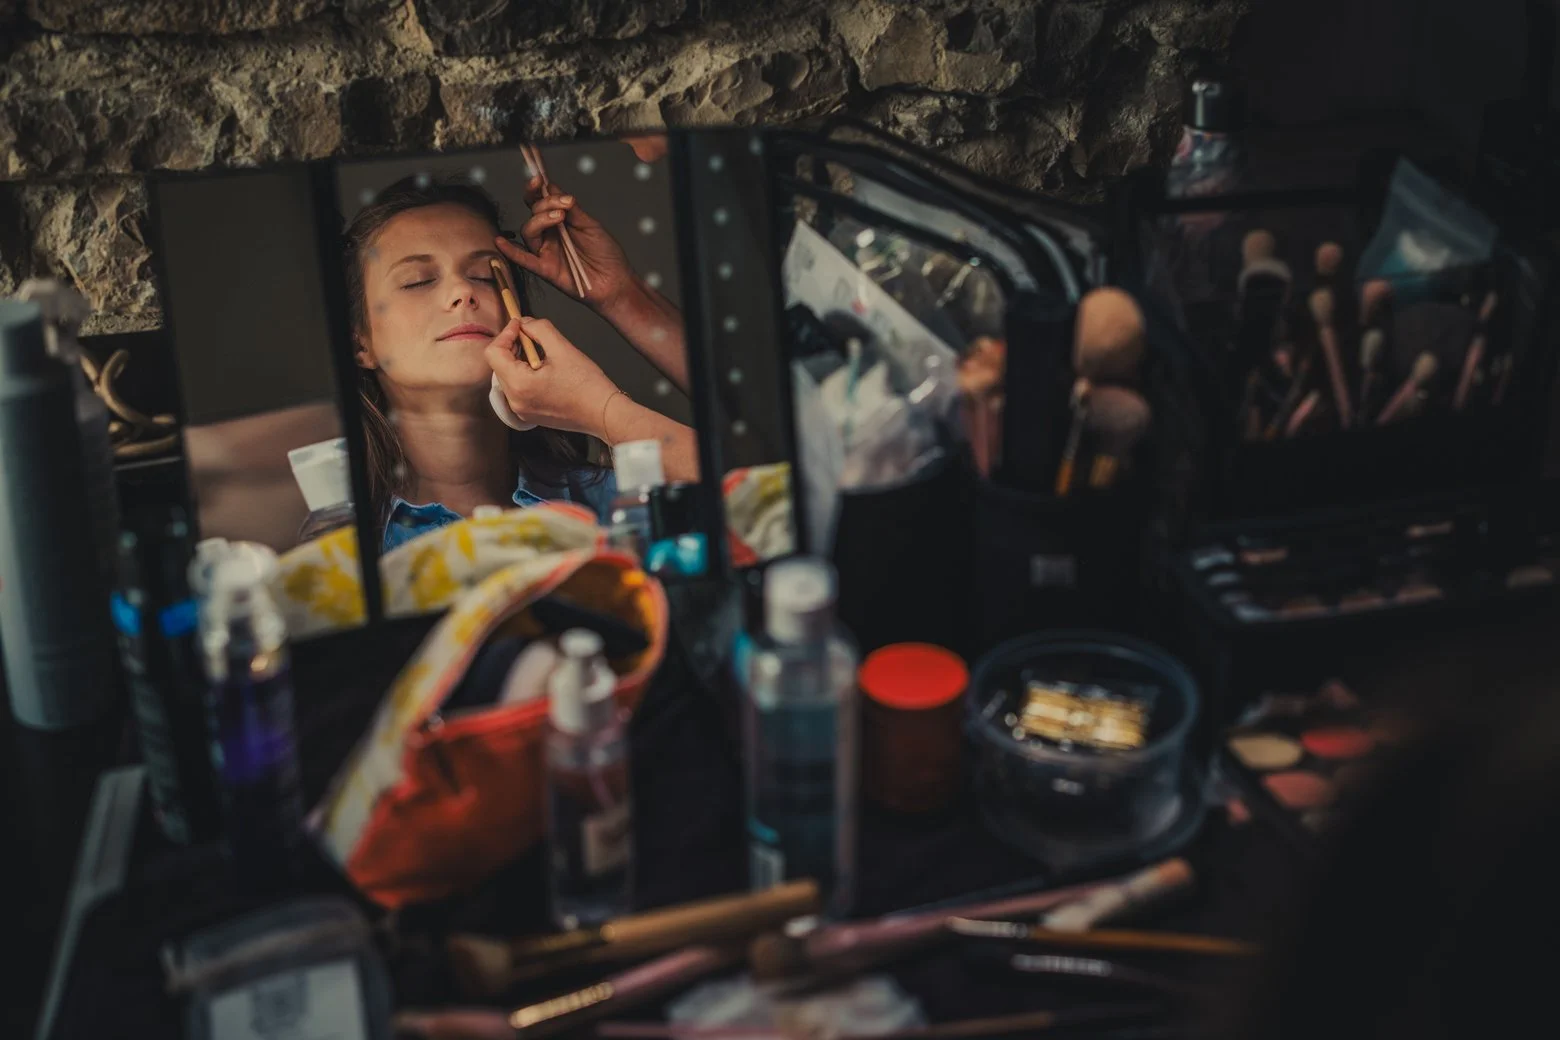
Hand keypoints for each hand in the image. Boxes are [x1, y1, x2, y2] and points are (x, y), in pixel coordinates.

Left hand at [484, 317, 619, 437]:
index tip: (520, 325)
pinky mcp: (529, 414)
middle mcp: (514, 401)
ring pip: (508, 376)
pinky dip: (524, 375)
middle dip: (512, 346)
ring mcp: (521, 410)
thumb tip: (525, 323)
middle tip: (531, 335)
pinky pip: (517, 389)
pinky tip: (544, 370)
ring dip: (518, 360)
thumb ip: (539, 329)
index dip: (505, 334)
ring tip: (541, 353)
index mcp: (519, 385)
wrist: (604, 414)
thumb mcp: (563, 348)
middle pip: (499, 365)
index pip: (493, 353)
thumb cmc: (588, 385)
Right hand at [496, 177, 634, 307]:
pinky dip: (511, 252)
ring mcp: (546, 251)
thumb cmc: (606, 254)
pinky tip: (500, 243)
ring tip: (560, 217)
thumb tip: (552, 186)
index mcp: (560, 222)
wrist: (616, 281)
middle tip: (565, 204)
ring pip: (529, 231)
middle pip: (533, 213)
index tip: (540, 178)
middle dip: (546, 203)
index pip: (541, 201)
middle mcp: (550, 235)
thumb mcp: (591, 225)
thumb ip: (572, 209)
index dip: (536, 189)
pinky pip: (524, 260)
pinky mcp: (547, 269)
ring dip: (540, 219)